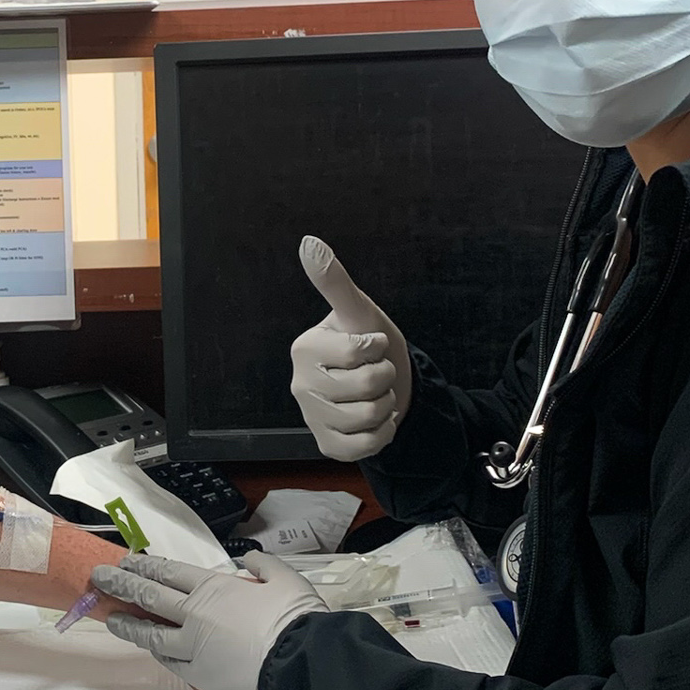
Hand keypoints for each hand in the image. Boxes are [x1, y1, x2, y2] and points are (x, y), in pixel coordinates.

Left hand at [92, 551, 326, 689]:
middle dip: (121, 584)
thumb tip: (250, 560)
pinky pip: (171, 662)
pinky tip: (149, 649)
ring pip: (151, 634)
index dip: (145, 565)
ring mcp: (192, 647)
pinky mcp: (198, 675)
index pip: (169, 572)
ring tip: (112, 619)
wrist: (297, 664)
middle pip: (150, 596)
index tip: (126, 561)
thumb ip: (264, 566)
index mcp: (214, 588)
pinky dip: (158, 653)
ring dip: (129, 624)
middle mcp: (195, 614)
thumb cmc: (293, 618)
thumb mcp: (285, 579)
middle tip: (100, 578)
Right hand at [290, 236, 411, 461]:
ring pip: (367, 417)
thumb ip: (334, 281)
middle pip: (364, 387)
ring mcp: (312, 417)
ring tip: (376, 395)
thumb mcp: (360, 312)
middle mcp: (300, 384)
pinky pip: (363, 447)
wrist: (388, 384)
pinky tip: (376, 420)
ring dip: (385, 405)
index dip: (376, 348)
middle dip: (384, 377)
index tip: (371, 345)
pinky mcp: (326, 444)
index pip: (355, 352)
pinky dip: (381, 434)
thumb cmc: (371, 344)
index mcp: (305, 349)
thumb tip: (309, 243)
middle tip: (377, 372)